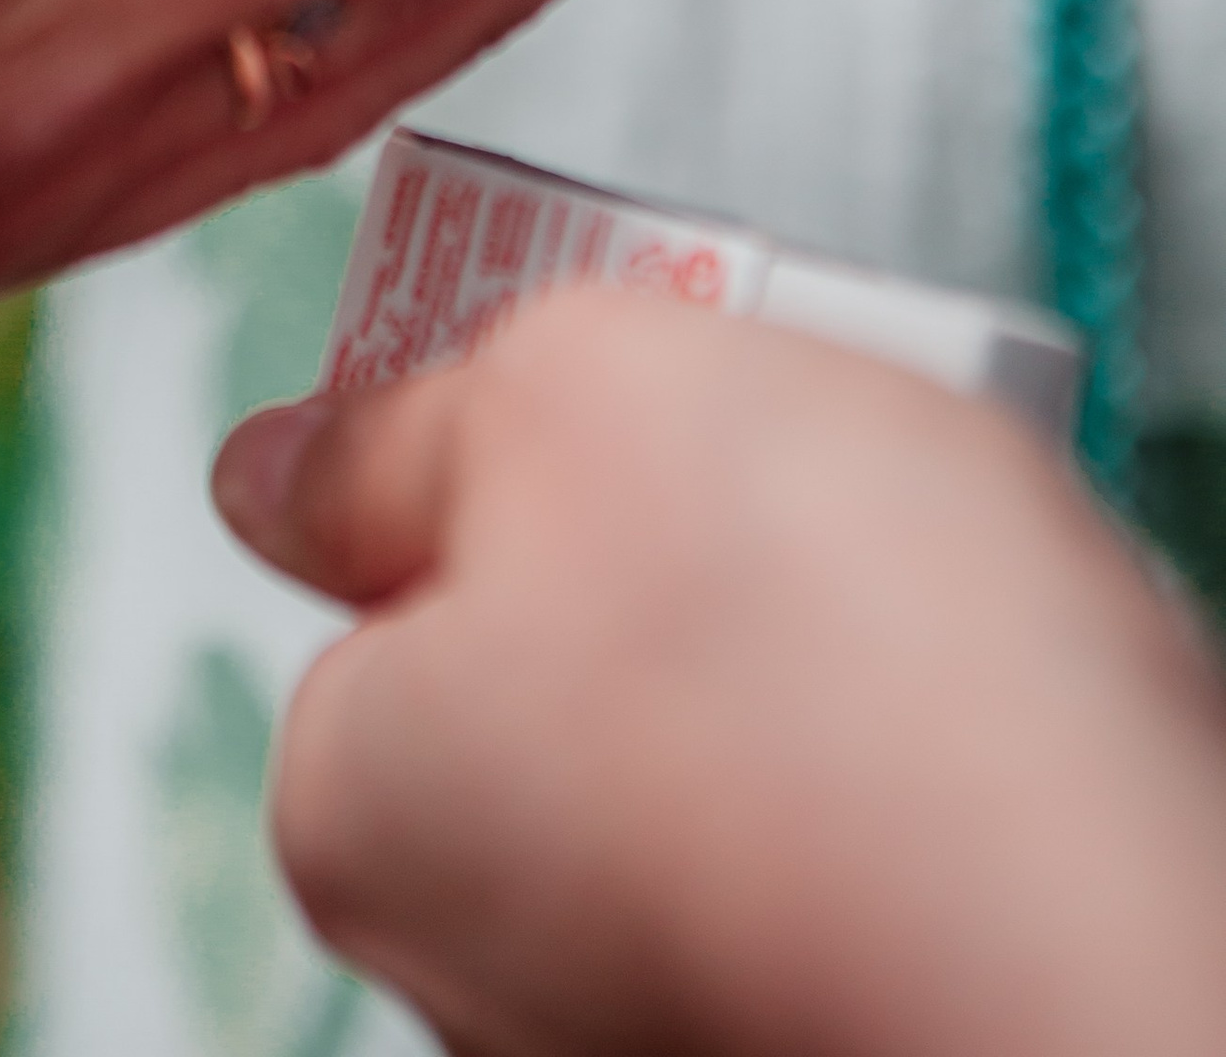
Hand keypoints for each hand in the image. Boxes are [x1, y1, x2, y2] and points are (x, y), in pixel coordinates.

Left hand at [213, 293, 1225, 1056]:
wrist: (1106, 924)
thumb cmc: (837, 673)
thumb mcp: (565, 394)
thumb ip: (398, 422)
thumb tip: (279, 461)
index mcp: (352, 807)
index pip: (384, 579)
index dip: (512, 455)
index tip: (626, 414)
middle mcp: (466, 963)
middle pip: (539, 674)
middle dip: (660, 569)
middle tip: (792, 496)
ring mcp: (641, 1015)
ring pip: (695, 769)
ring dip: (794, 683)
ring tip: (910, 617)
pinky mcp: (818, 1031)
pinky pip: (826, 863)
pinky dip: (889, 798)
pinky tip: (966, 741)